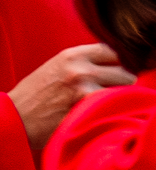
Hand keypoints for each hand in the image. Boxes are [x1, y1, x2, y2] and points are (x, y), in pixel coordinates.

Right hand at [9, 44, 131, 146]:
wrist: (15, 118)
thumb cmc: (37, 97)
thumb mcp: (58, 69)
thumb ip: (84, 64)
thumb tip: (118, 64)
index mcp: (72, 55)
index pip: (115, 50)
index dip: (124, 63)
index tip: (125, 74)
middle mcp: (80, 67)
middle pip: (126, 71)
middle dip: (125, 84)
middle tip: (117, 96)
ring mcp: (84, 87)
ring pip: (125, 90)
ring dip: (123, 99)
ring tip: (109, 106)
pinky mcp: (86, 107)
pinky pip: (116, 106)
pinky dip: (116, 112)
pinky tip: (105, 116)